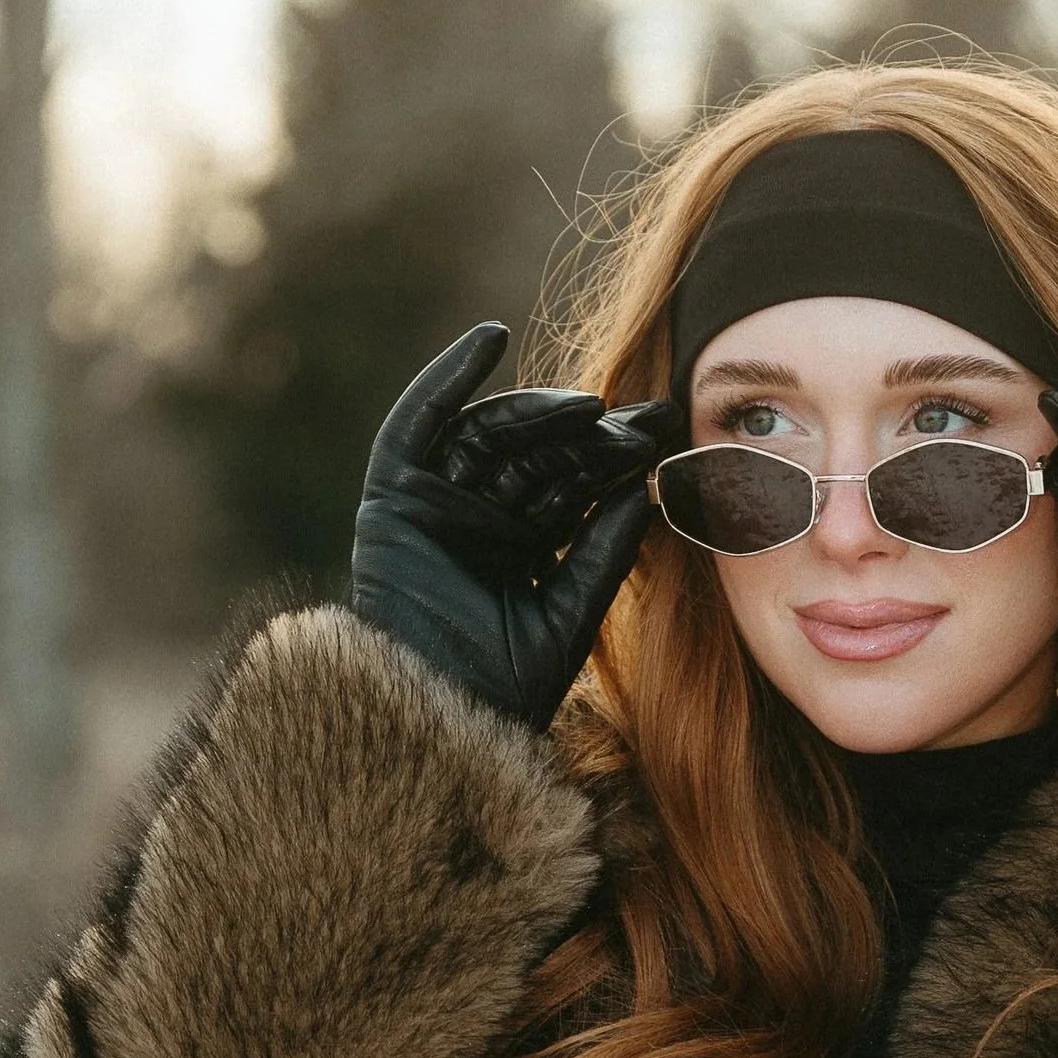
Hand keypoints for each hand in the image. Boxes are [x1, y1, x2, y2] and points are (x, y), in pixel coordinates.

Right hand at [348, 321, 682, 729]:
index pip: (574, 483)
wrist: (442, 719)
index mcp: (526, 544)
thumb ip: (605, 549)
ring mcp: (437, 503)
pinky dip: (446, 377)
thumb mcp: (572, 609)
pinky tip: (488, 338)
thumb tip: (649, 489)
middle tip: (638, 417)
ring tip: (586, 406)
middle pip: (537, 454)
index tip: (664, 432)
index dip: (616, 457)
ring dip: (536, 412)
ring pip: (490, 435)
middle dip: (586, 433)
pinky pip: (418, 423)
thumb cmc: (508, 684)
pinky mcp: (393, 495)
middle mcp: (481, 516)